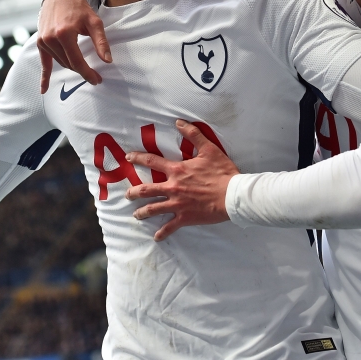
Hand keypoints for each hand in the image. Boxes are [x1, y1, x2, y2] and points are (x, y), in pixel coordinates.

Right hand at [36, 0, 111, 92]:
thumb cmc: (79, 8)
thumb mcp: (94, 22)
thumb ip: (101, 42)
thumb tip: (107, 61)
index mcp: (65, 33)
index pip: (77, 61)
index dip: (88, 73)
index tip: (97, 80)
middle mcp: (51, 38)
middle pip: (68, 64)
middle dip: (82, 71)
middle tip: (95, 77)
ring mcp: (44, 41)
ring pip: (60, 62)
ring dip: (72, 66)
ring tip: (84, 68)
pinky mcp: (40, 42)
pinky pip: (43, 62)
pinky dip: (45, 76)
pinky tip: (44, 90)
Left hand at [124, 120, 239, 240]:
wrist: (232, 195)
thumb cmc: (222, 172)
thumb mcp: (209, 149)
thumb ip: (193, 135)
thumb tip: (179, 122)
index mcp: (177, 170)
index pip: (152, 162)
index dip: (138, 158)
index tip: (128, 158)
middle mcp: (173, 187)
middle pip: (146, 190)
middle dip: (134, 192)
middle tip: (127, 194)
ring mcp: (177, 204)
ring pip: (153, 209)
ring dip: (142, 212)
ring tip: (136, 215)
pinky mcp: (185, 218)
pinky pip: (170, 227)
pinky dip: (162, 233)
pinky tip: (156, 237)